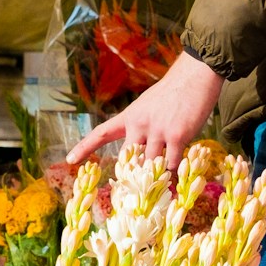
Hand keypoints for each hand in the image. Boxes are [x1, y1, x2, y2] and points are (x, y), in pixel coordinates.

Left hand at [66, 52, 225, 169]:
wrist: (194, 76)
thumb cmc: (174, 92)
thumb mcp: (149, 107)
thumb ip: (143, 129)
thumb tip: (143, 155)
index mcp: (129, 117)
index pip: (102, 133)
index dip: (84, 147)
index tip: (70, 160)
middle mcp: (139, 124)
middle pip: (128, 159)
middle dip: (131, 174)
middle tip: (135, 189)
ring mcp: (157, 131)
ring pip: (150, 165)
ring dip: (156, 175)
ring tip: (160, 182)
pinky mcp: (177, 136)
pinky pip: (171, 164)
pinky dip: (173, 172)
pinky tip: (176, 173)